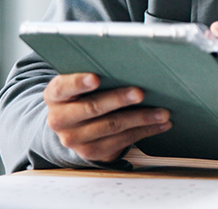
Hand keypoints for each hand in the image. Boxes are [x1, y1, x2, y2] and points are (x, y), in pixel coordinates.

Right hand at [43, 73, 170, 162]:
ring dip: (141, 118)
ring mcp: (74, 139)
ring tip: (162, 112)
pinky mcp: (92, 152)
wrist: (74, 125)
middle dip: (119, 100)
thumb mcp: (81, 83)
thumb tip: (132, 65)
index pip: (63, 87)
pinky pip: (122, 141)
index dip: (78, 82)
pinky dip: (145, 131)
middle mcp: (59, 119)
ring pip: (112, 127)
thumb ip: (95, 75)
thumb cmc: (84, 95)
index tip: (95, 78)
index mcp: (55, 96)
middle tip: (140, 93)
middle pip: (92, 108)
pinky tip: (161, 123)